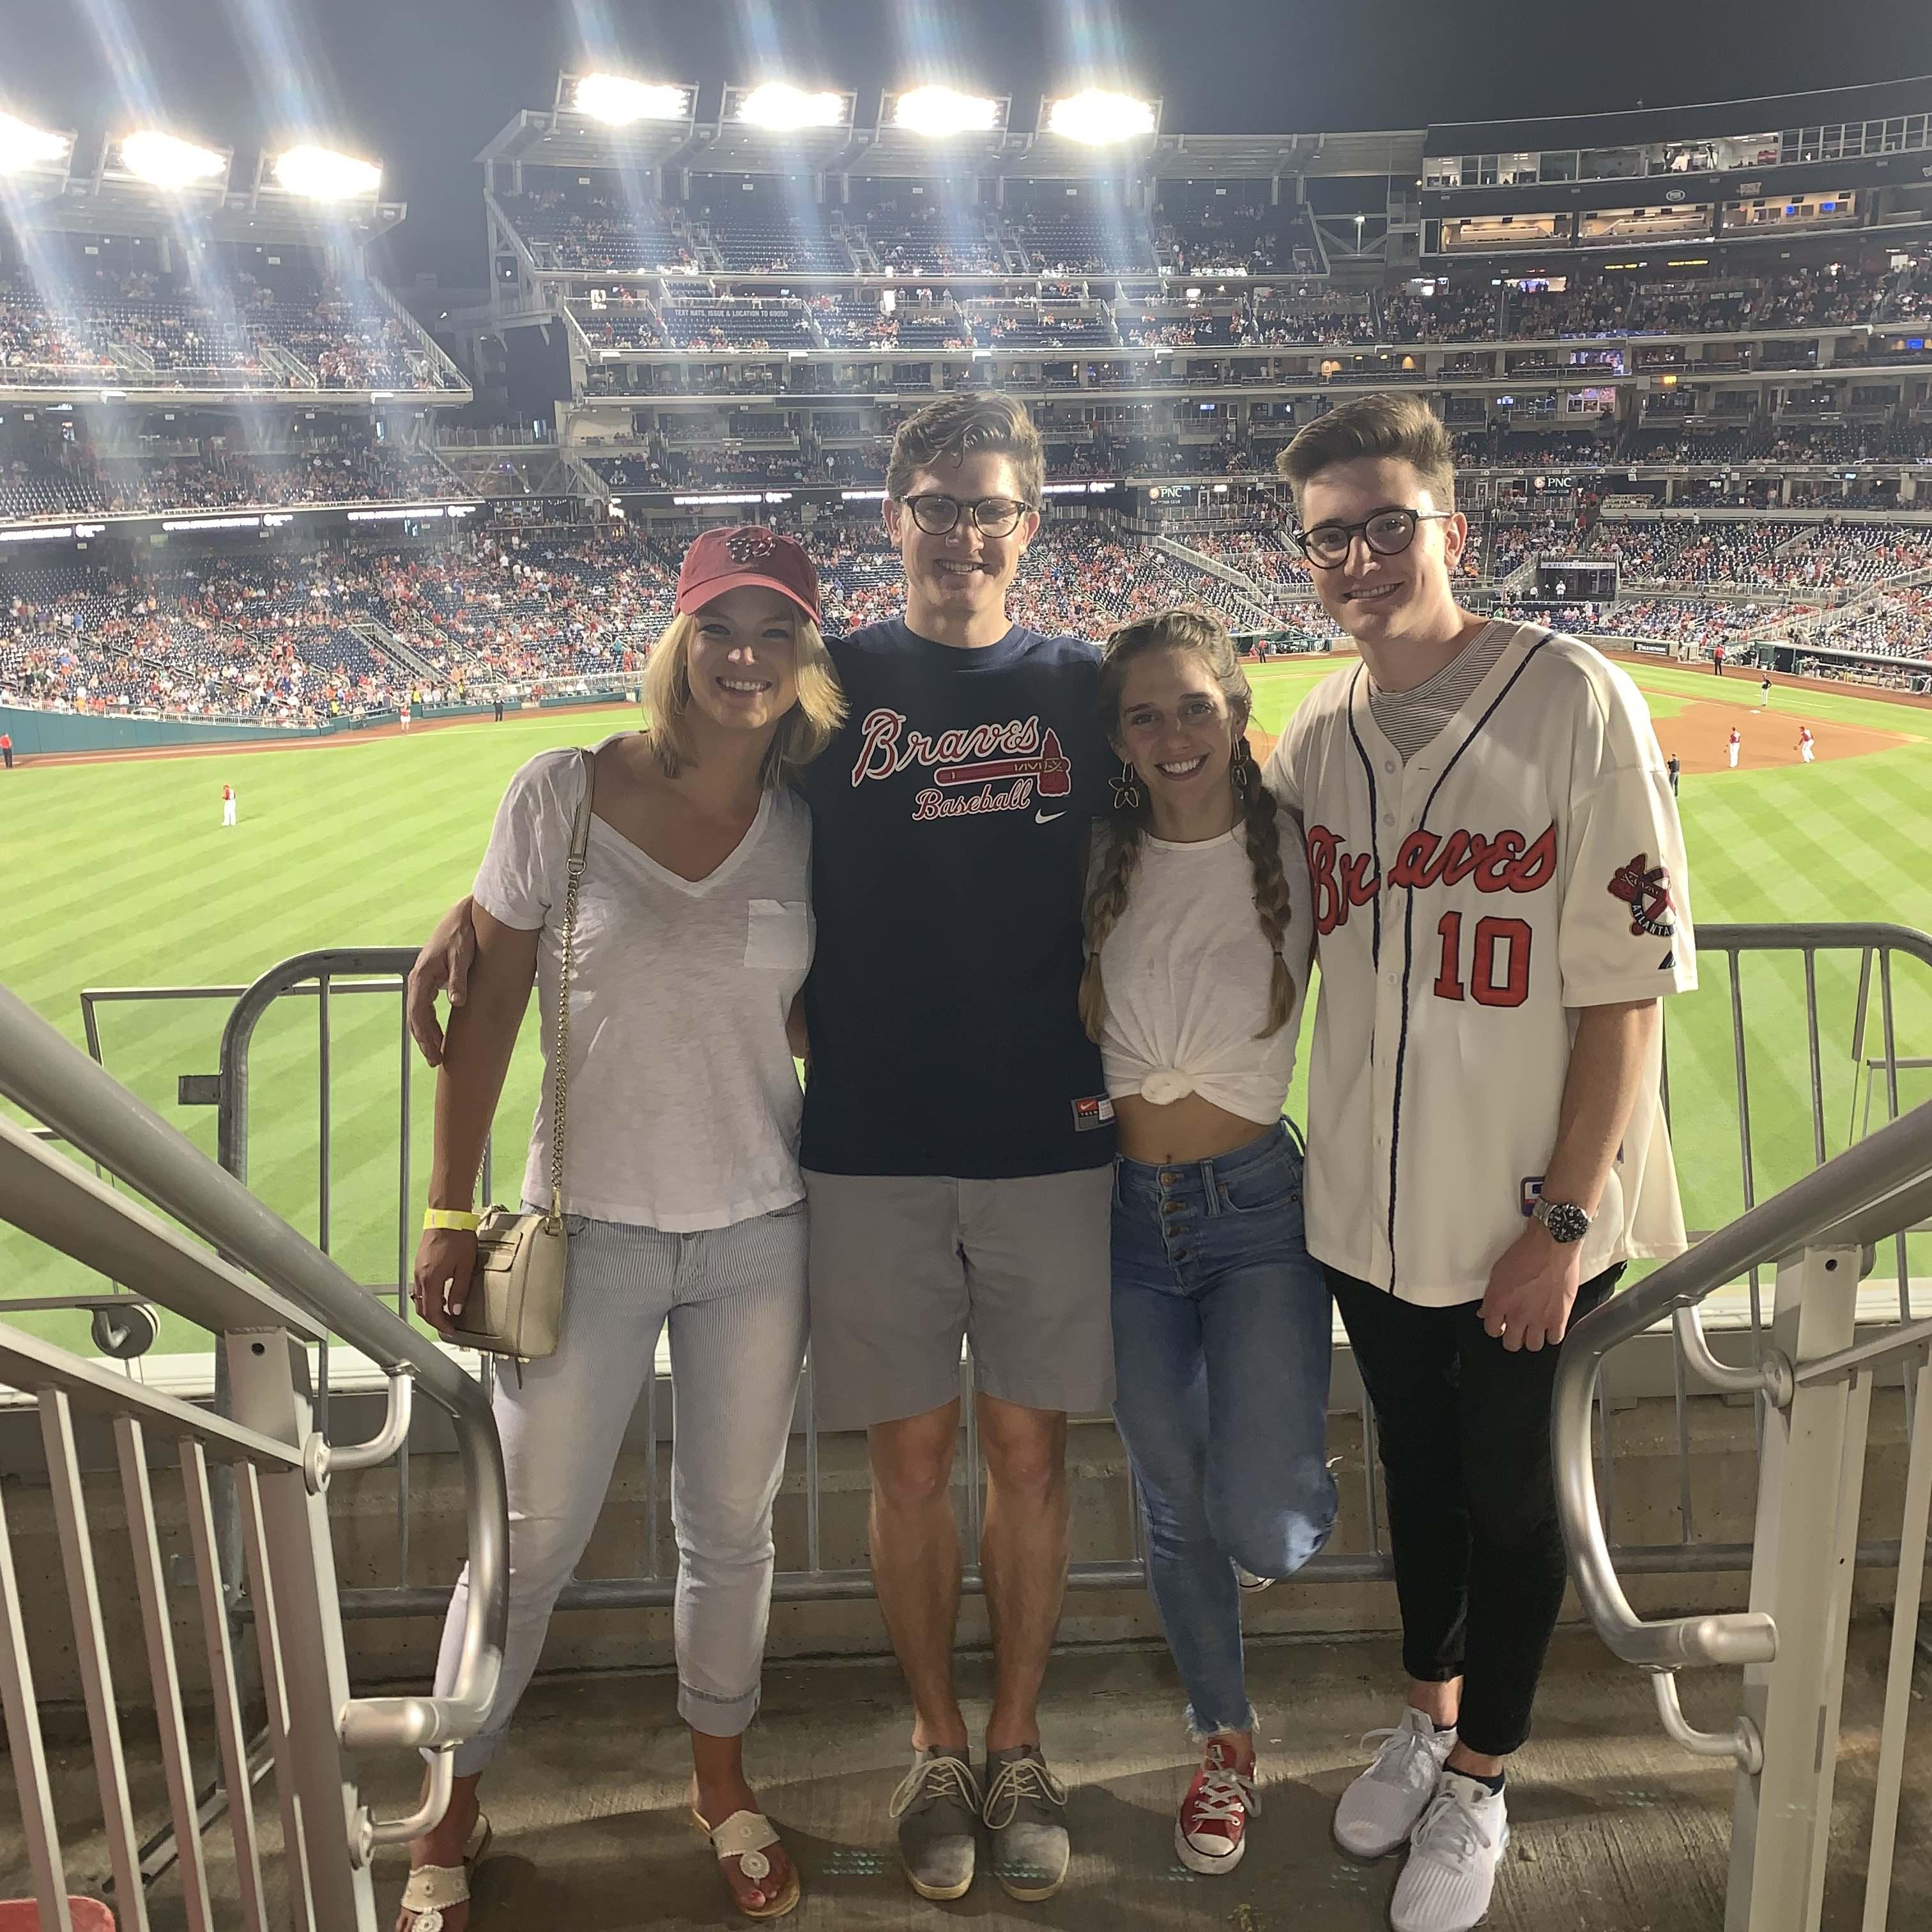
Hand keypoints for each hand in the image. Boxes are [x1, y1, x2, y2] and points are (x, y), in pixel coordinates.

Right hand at [407, 897, 478, 1066]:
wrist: (461, 917)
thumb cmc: (461, 934)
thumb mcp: (462, 955)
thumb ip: (458, 979)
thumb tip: (456, 1003)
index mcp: (422, 976)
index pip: (418, 1013)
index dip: (425, 1036)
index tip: (435, 1053)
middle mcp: (418, 980)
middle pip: (415, 1018)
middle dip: (424, 1041)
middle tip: (435, 1061)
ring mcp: (423, 981)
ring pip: (419, 1014)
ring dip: (426, 1035)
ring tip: (437, 1054)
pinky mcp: (431, 980)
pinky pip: (426, 1007)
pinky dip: (430, 1023)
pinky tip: (440, 1036)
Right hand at [411, 1228, 477, 1337]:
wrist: (448, 1217)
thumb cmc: (458, 1238)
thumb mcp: (465, 1267)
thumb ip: (460, 1291)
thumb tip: (457, 1311)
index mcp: (431, 1280)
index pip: (432, 1312)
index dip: (442, 1324)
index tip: (451, 1330)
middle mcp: (420, 1277)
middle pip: (422, 1308)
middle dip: (435, 1320)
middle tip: (449, 1325)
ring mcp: (418, 1270)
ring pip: (419, 1299)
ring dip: (431, 1309)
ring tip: (447, 1312)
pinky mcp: (419, 1264)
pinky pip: (420, 1288)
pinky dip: (428, 1297)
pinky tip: (441, 1295)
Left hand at [1478, 1224, 1583, 1352]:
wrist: (1551, 1245)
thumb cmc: (1526, 1253)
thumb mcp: (1498, 1272)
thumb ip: (1491, 1296)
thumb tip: (1485, 1312)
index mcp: (1498, 1303)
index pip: (1492, 1330)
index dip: (1495, 1328)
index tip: (1500, 1326)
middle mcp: (1517, 1314)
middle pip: (1511, 1344)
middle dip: (1512, 1338)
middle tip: (1517, 1330)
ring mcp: (1539, 1318)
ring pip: (1533, 1346)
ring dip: (1532, 1338)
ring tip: (1534, 1329)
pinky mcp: (1559, 1317)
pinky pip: (1555, 1339)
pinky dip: (1552, 1335)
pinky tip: (1550, 1326)